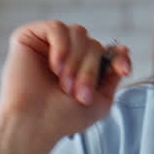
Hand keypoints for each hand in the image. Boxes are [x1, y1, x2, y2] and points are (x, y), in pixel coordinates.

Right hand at [0, 21, 131, 141]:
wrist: (33, 125)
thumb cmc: (62, 118)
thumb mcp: (100, 102)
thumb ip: (112, 78)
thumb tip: (123, 50)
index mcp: (80, 68)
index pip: (106, 50)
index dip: (119, 56)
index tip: (124, 70)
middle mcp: (65, 54)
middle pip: (93, 43)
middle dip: (90, 69)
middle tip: (78, 93)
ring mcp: (47, 45)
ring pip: (78, 33)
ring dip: (77, 60)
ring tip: (65, 84)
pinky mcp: (28, 38)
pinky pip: (56, 28)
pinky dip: (61, 46)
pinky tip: (55, 66)